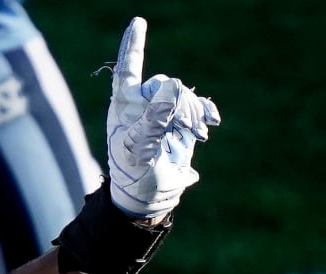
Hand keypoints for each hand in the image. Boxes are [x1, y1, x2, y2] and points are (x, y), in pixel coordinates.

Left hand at [106, 17, 219, 217]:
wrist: (149, 195)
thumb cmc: (135, 173)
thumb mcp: (142, 147)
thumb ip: (155, 117)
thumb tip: (171, 84)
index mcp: (122, 106)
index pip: (127, 69)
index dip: (134, 45)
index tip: (138, 21)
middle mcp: (140, 104)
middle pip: (163, 82)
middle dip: (175, 103)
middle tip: (180, 128)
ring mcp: (161, 111)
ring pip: (182, 95)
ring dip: (189, 114)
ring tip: (191, 137)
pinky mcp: (179, 121)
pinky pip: (196, 106)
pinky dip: (203, 115)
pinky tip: (207, 127)